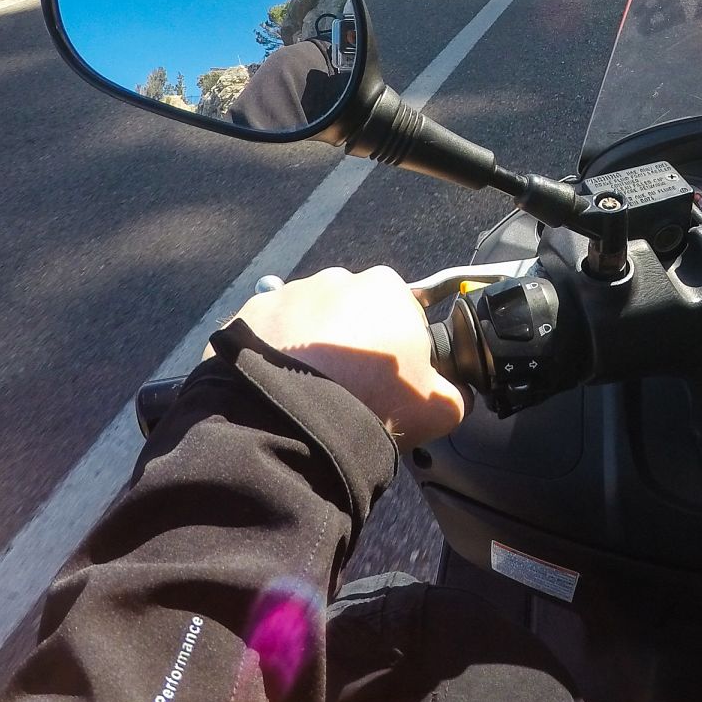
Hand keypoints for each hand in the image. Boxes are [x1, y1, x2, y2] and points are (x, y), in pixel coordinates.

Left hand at [218, 266, 465, 442]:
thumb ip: (453, 393)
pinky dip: (271, 356)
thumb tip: (455, 395)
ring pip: (305, 321)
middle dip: (349, 341)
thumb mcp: (438, 406)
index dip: (397, 348)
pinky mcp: (246, 315)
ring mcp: (286, 293)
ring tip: (307, 391)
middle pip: (349, 311)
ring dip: (308, 347)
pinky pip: (266, 335)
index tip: (388, 380)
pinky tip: (277, 389)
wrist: (295, 422)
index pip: (400, 312)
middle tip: (347, 387)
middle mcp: (335, 278)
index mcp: (386, 287)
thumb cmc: (374, 403)